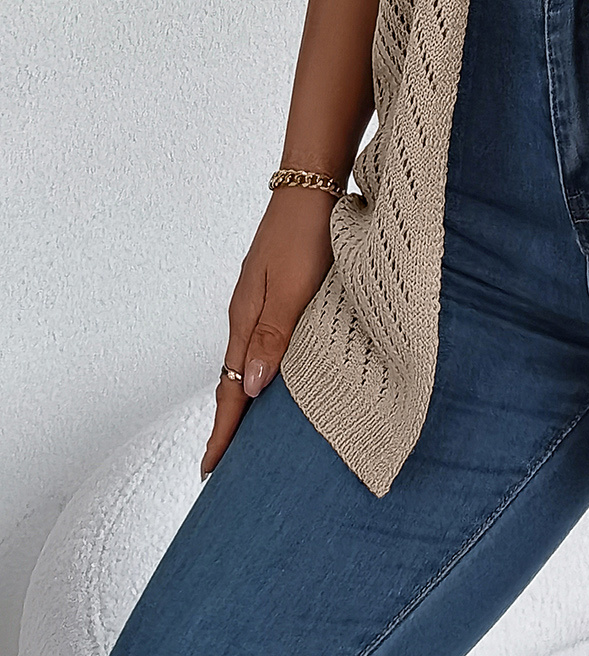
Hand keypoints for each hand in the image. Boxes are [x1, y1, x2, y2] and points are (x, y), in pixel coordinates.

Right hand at [199, 187, 337, 477]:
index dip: (222, 431)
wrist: (312, 184)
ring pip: (249, 359)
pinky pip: (265, 340)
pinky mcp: (279, 288)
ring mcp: (262, 299)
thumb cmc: (308, 234)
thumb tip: (247, 387)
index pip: (229, 388)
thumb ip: (272, 335)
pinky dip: (264, 367)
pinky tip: (278, 376)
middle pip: (233, 378)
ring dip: (247, 396)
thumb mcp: (293, 287)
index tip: (209, 471)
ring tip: (250, 432)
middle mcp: (249, 313)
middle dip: (230, 422)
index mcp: (246, 319)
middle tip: (227, 464)